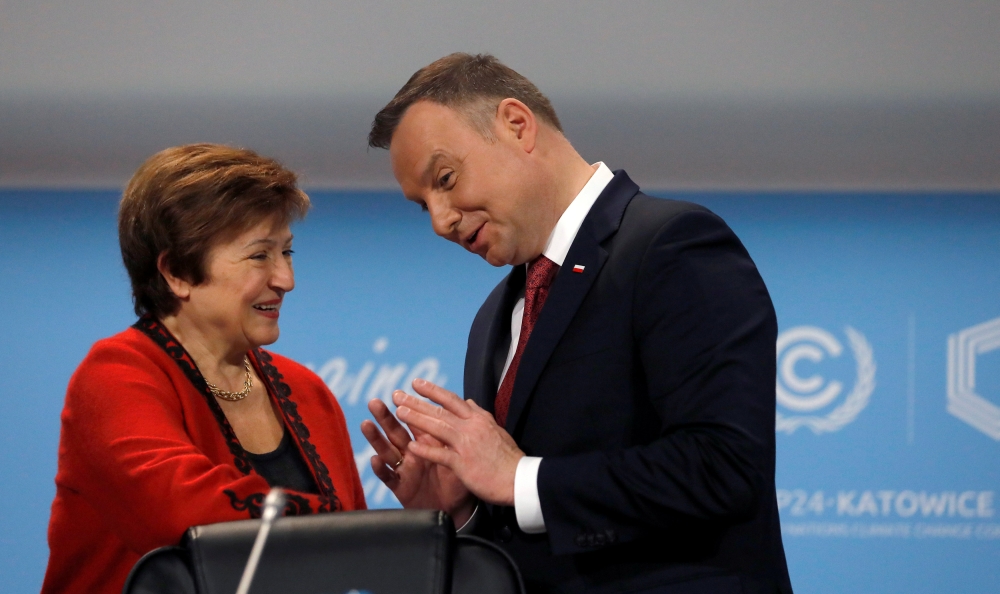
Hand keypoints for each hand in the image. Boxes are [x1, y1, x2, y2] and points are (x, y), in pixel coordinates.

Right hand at [361, 398, 474, 523]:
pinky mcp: (401, 487)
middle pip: (395, 432)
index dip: (406, 408)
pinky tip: (375, 459)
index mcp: (425, 442)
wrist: (457, 508)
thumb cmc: (457, 480)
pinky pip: (389, 477)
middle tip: (374, 402)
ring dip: (376, 438)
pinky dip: (381, 469)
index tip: (396, 393)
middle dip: (385, 417)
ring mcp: (404, 469)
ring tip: (366, 424)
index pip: (414, 422)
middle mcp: (411, 453)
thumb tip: (466, 404)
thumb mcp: (458, 453)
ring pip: (387, 451)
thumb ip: (455, 432)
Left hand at [394, 378, 523, 505]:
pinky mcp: (464, 464)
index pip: (452, 400)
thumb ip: (479, 415)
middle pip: (440, 411)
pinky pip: (441, 455)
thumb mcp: (496, 430)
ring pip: (438, 427)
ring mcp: (466, 445)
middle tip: (397, 394)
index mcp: (478, 419)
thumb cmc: (508, 458)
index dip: (432, 390)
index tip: (416, 382)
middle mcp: (471, 428)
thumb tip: (468, 402)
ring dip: (417, 419)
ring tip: (399, 412)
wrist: (519, 479)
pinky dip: (426, 450)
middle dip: (417, 402)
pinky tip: (411, 446)